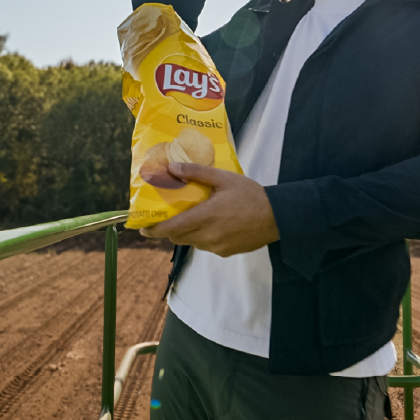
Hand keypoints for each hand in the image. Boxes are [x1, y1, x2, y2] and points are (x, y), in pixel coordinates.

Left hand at [139, 163, 279, 255]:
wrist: (277, 217)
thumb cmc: (251, 195)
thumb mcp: (223, 178)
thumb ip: (196, 173)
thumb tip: (172, 167)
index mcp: (205, 217)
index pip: (171, 229)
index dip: (154, 231)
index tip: (142, 228)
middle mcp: (208, 236)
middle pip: (178, 237)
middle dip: (169, 230)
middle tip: (167, 217)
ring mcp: (217, 247)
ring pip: (192, 242)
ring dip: (187, 232)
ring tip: (193, 216)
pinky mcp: (226, 252)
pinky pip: (206, 246)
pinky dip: (202, 236)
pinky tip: (213, 223)